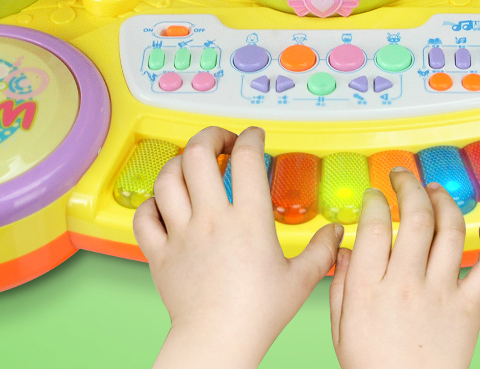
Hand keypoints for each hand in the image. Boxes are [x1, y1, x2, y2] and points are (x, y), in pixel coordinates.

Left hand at [134, 126, 342, 368]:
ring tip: (191, 165)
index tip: (254, 135)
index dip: (250, 136)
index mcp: (248, 219)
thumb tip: (336, 232)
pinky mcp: (159, 252)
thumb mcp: (300, 281)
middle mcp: (211, 218)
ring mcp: (181, 233)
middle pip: (198, 154)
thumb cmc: (255, 316)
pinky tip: (163, 204)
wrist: (216, 344)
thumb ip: (321, 251)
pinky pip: (144, 215)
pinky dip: (150, 203)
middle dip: (210, 137)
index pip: (246, 157)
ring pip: (167, 178)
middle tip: (221, 141)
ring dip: (178, 164)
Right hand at [329, 169, 479, 368]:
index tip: (374, 196)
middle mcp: (406, 284)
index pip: (373, 225)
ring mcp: (442, 294)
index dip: (374, 200)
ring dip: (444, 201)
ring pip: (450, 230)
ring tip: (436, 191)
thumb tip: (345, 249)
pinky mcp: (469, 308)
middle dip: (409, 185)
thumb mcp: (341, 329)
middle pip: (414, 216)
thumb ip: (342, 284)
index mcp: (370, 288)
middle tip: (403, 177)